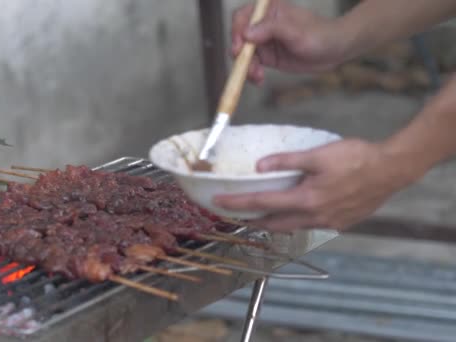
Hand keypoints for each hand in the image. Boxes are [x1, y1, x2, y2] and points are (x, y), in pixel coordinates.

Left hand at [213, 139, 416, 231]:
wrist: (392, 169)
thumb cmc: (357, 158)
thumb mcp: (318, 154)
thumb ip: (286, 161)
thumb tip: (260, 166)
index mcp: (306, 199)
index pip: (262, 204)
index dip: (238, 204)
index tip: (219, 203)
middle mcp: (315, 216)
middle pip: (274, 224)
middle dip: (252, 221)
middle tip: (235, 214)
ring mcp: (329, 223)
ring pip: (292, 228)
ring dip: (273, 223)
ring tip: (258, 215)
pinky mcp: (340, 223)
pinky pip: (309, 226)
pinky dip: (294, 222)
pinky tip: (292, 212)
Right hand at [232, 0, 345, 84]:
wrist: (334, 51)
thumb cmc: (319, 35)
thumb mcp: (295, 32)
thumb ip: (271, 29)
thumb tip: (245, 34)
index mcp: (268, 10)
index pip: (242, 17)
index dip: (236, 31)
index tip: (239, 48)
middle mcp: (262, 25)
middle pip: (238, 38)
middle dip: (240, 54)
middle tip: (247, 67)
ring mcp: (263, 41)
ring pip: (243, 54)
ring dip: (246, 67)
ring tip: (257, 76)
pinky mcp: (267, 56)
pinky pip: (251, 65)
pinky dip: (251, 74)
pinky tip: (259, 80)